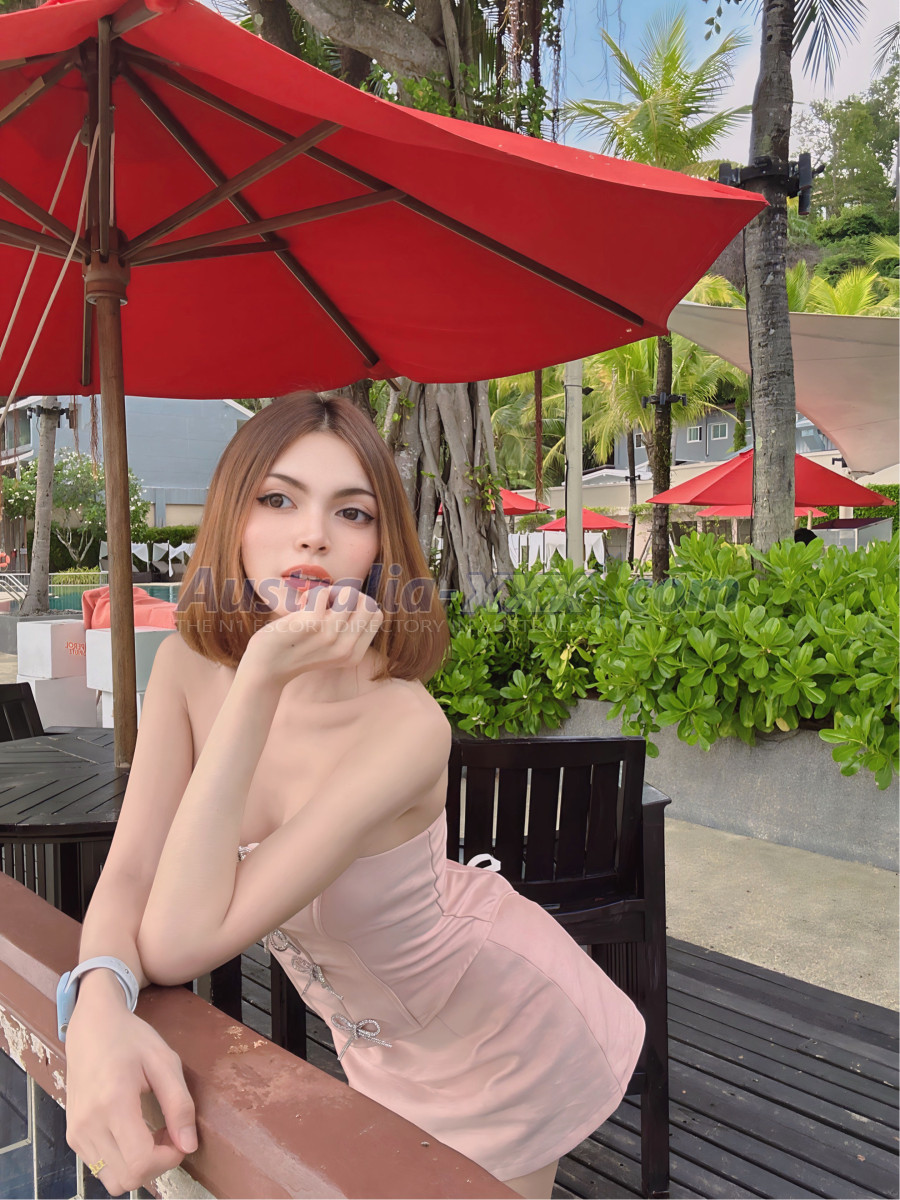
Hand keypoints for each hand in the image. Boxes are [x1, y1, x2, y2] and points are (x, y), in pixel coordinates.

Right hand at [65, 999, 196, 1197]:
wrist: (92, 1027)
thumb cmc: (130, 1039)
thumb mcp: (165, 1061)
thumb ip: (179, 1105)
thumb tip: (189, 1146)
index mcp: (113, 1102)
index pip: (140, 1162)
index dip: (168, 1159)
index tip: (179, 1137)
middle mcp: (88, 1124)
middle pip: (127, 1179)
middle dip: (156, 1165)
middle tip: (168, 1134)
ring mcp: (76, 1133)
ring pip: (113, 1180)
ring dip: (139, 1166)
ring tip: (152, 1134)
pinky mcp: (72, 1136)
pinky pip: (101, 1168)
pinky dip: (123, 1161)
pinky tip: (134, 1134)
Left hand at [241, 584, 383, 688]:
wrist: (266, 667)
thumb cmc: (296, 650)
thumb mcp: (329, 648)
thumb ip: (346, 631)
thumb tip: (357, 596)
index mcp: (354, 655)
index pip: (376, 615)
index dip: (359, 605)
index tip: (339, 610)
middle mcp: (346, 648)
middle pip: (368, 603)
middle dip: (350, 595)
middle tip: (329, 603)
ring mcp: (330, 636)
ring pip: (350, 594)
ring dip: (331, 592)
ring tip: (314, 603)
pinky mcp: (312, 624)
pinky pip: (322, 592)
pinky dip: (311, 593)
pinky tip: (301, 605)